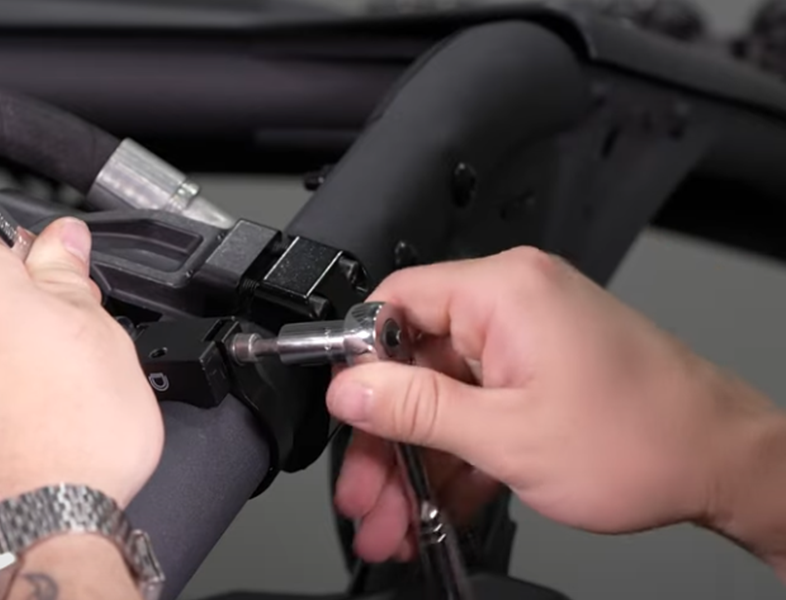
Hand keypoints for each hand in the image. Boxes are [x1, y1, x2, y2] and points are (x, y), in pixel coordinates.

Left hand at [0, 218, 164, 529]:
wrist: (31, 528)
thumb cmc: (68, 438)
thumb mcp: (100, 333)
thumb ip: (71, 276)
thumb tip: (64, 243)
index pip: (5, 241)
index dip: (48, 261)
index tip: (73, 283)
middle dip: (32, 317)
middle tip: (80, 349)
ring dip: (16, 363)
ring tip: (63, 399)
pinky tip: (38, 429)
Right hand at [327, 246, 785, 564]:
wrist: (724, 466)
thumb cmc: (643, 440)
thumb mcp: (507, 436)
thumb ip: (416, 409)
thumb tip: (351, 389)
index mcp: (502, 293)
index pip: (394, 302)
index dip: (357, 361)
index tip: (344, 417)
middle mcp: (513, 305)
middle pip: (412, 365)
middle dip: (386, 441)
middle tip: (366, 497)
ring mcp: (528, 342)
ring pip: (441, 398)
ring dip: (416, 464)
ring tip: (395, 522)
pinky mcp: (539, 374)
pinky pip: (476, 410)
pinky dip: (456, 458)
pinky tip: (435, 508)